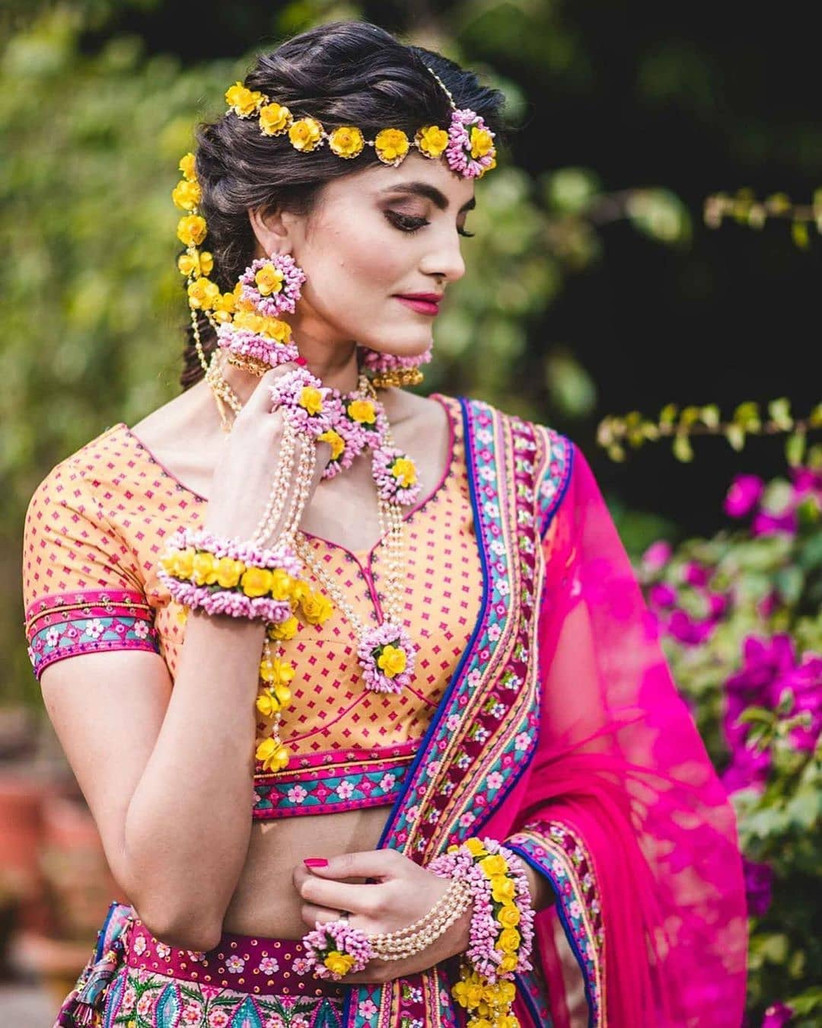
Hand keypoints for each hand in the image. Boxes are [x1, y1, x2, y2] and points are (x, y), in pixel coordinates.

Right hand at [204, 363, 329, 543]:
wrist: (244, 534)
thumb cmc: (230, 499)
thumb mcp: (231, 453)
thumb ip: (251, 428)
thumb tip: (269, 414)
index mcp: (248, 421)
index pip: (275, 379)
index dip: (289, 375)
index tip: (295, 377)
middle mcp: (274, 426)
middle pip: (302, 393)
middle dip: (306, 397)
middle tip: (307, 403)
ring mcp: (298, 445)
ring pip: (318, 418)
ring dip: (314, 423)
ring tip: (303, 438)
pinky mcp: (315, 465)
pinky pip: (325, 443)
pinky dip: (320, 448)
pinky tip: (307, 462)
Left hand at [293, 849, 471, 982]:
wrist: (453, 922)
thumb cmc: (419, 884)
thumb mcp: (390, 861)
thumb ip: (349, 862)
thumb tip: (313, 865)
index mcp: (373, 901)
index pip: (314, 891)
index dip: (302, 877)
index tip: (303, 869)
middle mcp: (368, 936)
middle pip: (311, 917)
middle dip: (310, 898)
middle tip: (322, 886)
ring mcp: (369, 960)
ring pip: (317, 942)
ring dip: (318, 921)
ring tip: (334, 907)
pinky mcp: (372, 976)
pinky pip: (330, 966)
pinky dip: (328, 948)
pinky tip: (342, 931)